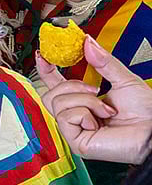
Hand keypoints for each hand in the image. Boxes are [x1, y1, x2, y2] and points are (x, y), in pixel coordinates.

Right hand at [37, 36, 151, 164]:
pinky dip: (85, 114)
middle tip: (94, 89)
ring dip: (86, 101)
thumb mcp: (124, 79)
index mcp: (84, 101)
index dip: (46, 71)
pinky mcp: (76, 141)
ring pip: (58, 104)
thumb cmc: (146, 111)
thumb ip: (103, 61)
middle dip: (71, 86)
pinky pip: (66, 117)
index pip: (56, 86)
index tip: (43, 56)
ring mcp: (75, 129)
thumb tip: (87, 43)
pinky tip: (99, 122)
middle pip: (50, 95)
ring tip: (105, 110)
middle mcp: (76, 116)